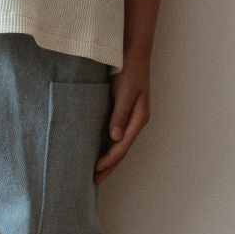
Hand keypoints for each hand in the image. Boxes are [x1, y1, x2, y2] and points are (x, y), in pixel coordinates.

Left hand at [94, 51, 150, 183]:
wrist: (133, 52)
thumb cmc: (130, 70)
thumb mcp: (124, 92)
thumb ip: (119, 115)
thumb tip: (115, 137)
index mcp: (139, 118)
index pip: (122, 145)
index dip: (110, 159)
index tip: (96, 170)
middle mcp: (136, 120)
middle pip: (122, 149)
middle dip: (110, 165)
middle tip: (95, 180)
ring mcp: (131, 116)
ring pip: (119, 143)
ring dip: (109, 158)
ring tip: (97, 171)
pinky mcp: (123, 110)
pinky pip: (116, 133)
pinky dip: (108, 145)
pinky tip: (100, 150)